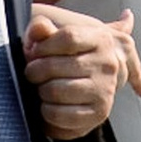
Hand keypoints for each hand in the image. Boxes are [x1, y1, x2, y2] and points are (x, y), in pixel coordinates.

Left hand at [25, 2, 140, 138]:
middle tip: (32, 74)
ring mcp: (105, 90)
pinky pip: (59, 114)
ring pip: (55, 91)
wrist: (85, 85)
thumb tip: (40, 27)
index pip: (68, 37)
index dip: (43, 46)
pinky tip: (49, 105)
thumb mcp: (54, 38)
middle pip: (55, 67)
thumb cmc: (65, 59)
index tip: (34, 52)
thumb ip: (42, 29)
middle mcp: (107, 64)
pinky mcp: (99, 114)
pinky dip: (46, 112)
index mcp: (101, 39)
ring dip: (41, 91)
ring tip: (43, 88)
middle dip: (35, 71)